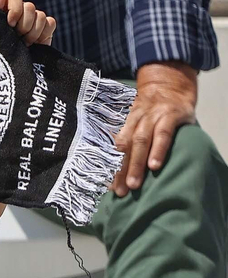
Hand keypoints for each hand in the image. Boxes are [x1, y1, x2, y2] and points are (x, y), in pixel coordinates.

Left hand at [0, 0, 55, 45]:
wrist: (9, 69)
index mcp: (5, 9)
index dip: (15, 9)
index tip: (9, 24)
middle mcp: (21, 11)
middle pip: (29, 7)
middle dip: (23, 25)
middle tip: (16, 37)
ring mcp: (34, 19)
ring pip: (40, 16)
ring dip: (32, 33)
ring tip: (23, 44)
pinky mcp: (46, 28)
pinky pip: (50, 23)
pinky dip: (43, 34)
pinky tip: (35, 43)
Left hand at [113, 61, 197, 195]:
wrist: (171, 85)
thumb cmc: (150, 112)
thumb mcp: (134, 121)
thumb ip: (125, 139)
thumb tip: (113, 169)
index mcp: (122, 122)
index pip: (111, 147)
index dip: (108, 166)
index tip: (106, 187)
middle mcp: (134, 119)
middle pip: (123, 146)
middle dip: (120, 170)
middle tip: (119, 191)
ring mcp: (152, 115)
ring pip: (140, 140)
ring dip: (136, 164)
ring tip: (134, 184)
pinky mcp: (170, 115)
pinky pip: (162, 134)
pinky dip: (158, 150)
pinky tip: (154, 166)